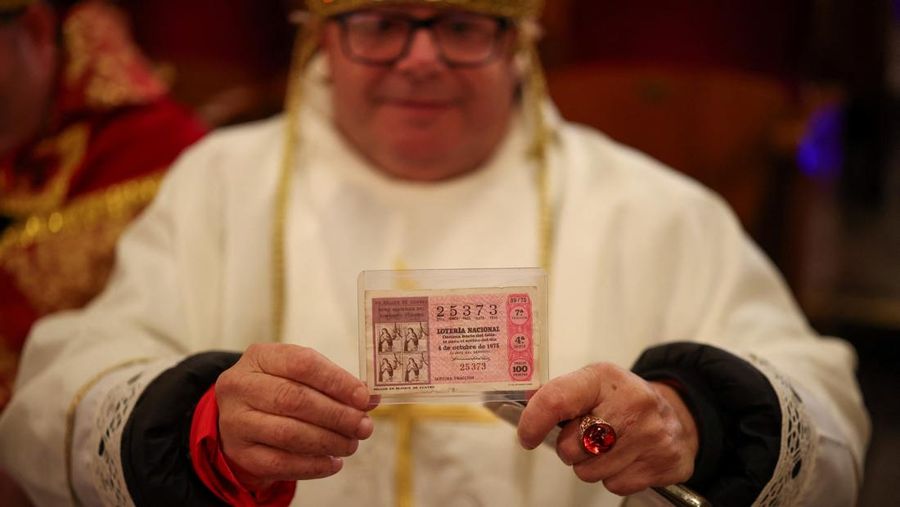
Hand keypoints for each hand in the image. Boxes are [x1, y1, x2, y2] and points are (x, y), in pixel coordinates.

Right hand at [216, 343, 375, 488]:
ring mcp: (236, 421)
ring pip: (288, 433)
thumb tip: (369, 399)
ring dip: (328, 441)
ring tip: (351, 444)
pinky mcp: (241, 453)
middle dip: (336, 415)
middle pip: (295, 399)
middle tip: (363, 426)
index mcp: (260, 357)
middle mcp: (241, 386)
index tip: (364, 398)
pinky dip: (313, 465)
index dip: (337, 381)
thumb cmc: (277, 389)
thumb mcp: (298, 375)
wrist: (238, 417)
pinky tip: (333, 462)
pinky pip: (280, 463)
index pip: (302, 363)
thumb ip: (332, 383)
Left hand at [518, 363, 697, 495]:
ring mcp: (652, 434)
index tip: (527, 436)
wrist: (675, 415)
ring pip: (590, 472)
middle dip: (570, 448)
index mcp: (605, 378)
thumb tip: (527, 412)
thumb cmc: (623, 400)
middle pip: (570, 447)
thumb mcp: (592, 384)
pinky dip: (615, 476)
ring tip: (608, 446)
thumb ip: (559, 395)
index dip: (533, 423)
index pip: (556, 400)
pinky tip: (627, 457)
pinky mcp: (666, 462)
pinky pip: (616, 485)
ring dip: (591, 465)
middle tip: (585, 437)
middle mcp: (632, 403)